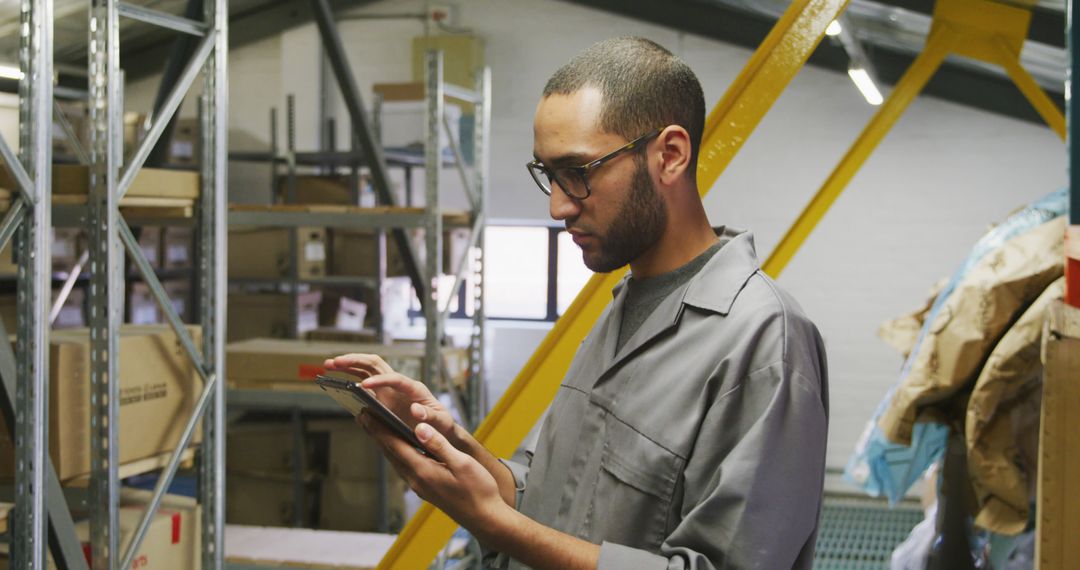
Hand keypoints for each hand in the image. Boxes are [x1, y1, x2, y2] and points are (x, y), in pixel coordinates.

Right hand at [323, 353, 452, 433]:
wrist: (440, 429)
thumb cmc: (442, 425)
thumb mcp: (441, 423)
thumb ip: (430, 418)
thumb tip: (415, 411)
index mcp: (415, 389)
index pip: (395, 378)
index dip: (380, 380)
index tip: (365, 386)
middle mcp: (400, 384)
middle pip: (376, 364)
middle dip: (355, 360)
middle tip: (335, 362)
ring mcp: (390, 389)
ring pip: (367, 369)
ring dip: (348, 365)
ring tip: (329, 366)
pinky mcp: (382, 396)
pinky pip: (364, 382)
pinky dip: (350, 378)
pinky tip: (336, 380)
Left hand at [360, 411, 506, 529]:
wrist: (485, 518)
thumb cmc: (478, 490)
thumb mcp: (461, 463)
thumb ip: (439, 444)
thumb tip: (419, 427)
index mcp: (423, 471)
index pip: (394, 445)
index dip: (378, 428)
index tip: (365, 413)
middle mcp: (416, 480)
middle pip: (390, 453)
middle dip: (376, 434)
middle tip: (362, 416)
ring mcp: (419, 486)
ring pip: (396, 461)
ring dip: (384, 444)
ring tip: (375, 428)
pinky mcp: (425, 489)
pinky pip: (404, 467)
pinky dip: (396, 453)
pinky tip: (398, 448)